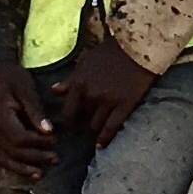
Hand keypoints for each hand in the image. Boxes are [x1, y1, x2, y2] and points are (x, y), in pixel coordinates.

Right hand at [0, 61, 55, 186]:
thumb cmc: (10, 77)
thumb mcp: (25, 87)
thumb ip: (35, 111)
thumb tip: (49, 131)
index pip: (18, 138)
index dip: (37, 143)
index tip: (54, 140)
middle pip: (12, 152)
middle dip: (35, 157)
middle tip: (55, 158)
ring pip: (4, 159)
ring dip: (23, 168)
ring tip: (41, 174)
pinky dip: (13, 167)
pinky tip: (27, 171)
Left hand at [60, 30, 155, 145]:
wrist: (138, 48)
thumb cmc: (110, 52)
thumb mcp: (86, 62)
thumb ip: (70, 79)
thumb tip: (54, 91)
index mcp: (79, 83)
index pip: (68, 111)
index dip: (69, 122)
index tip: (70, 127)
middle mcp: (91, 95)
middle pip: (82, 120)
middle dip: (82, 126)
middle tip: (83, 132)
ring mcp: (108, 102)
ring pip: (95, 125)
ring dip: (93, 132)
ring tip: (93, 137)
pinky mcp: (124, 106)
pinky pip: (111, 127)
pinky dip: (105, 138)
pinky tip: (101, 145)